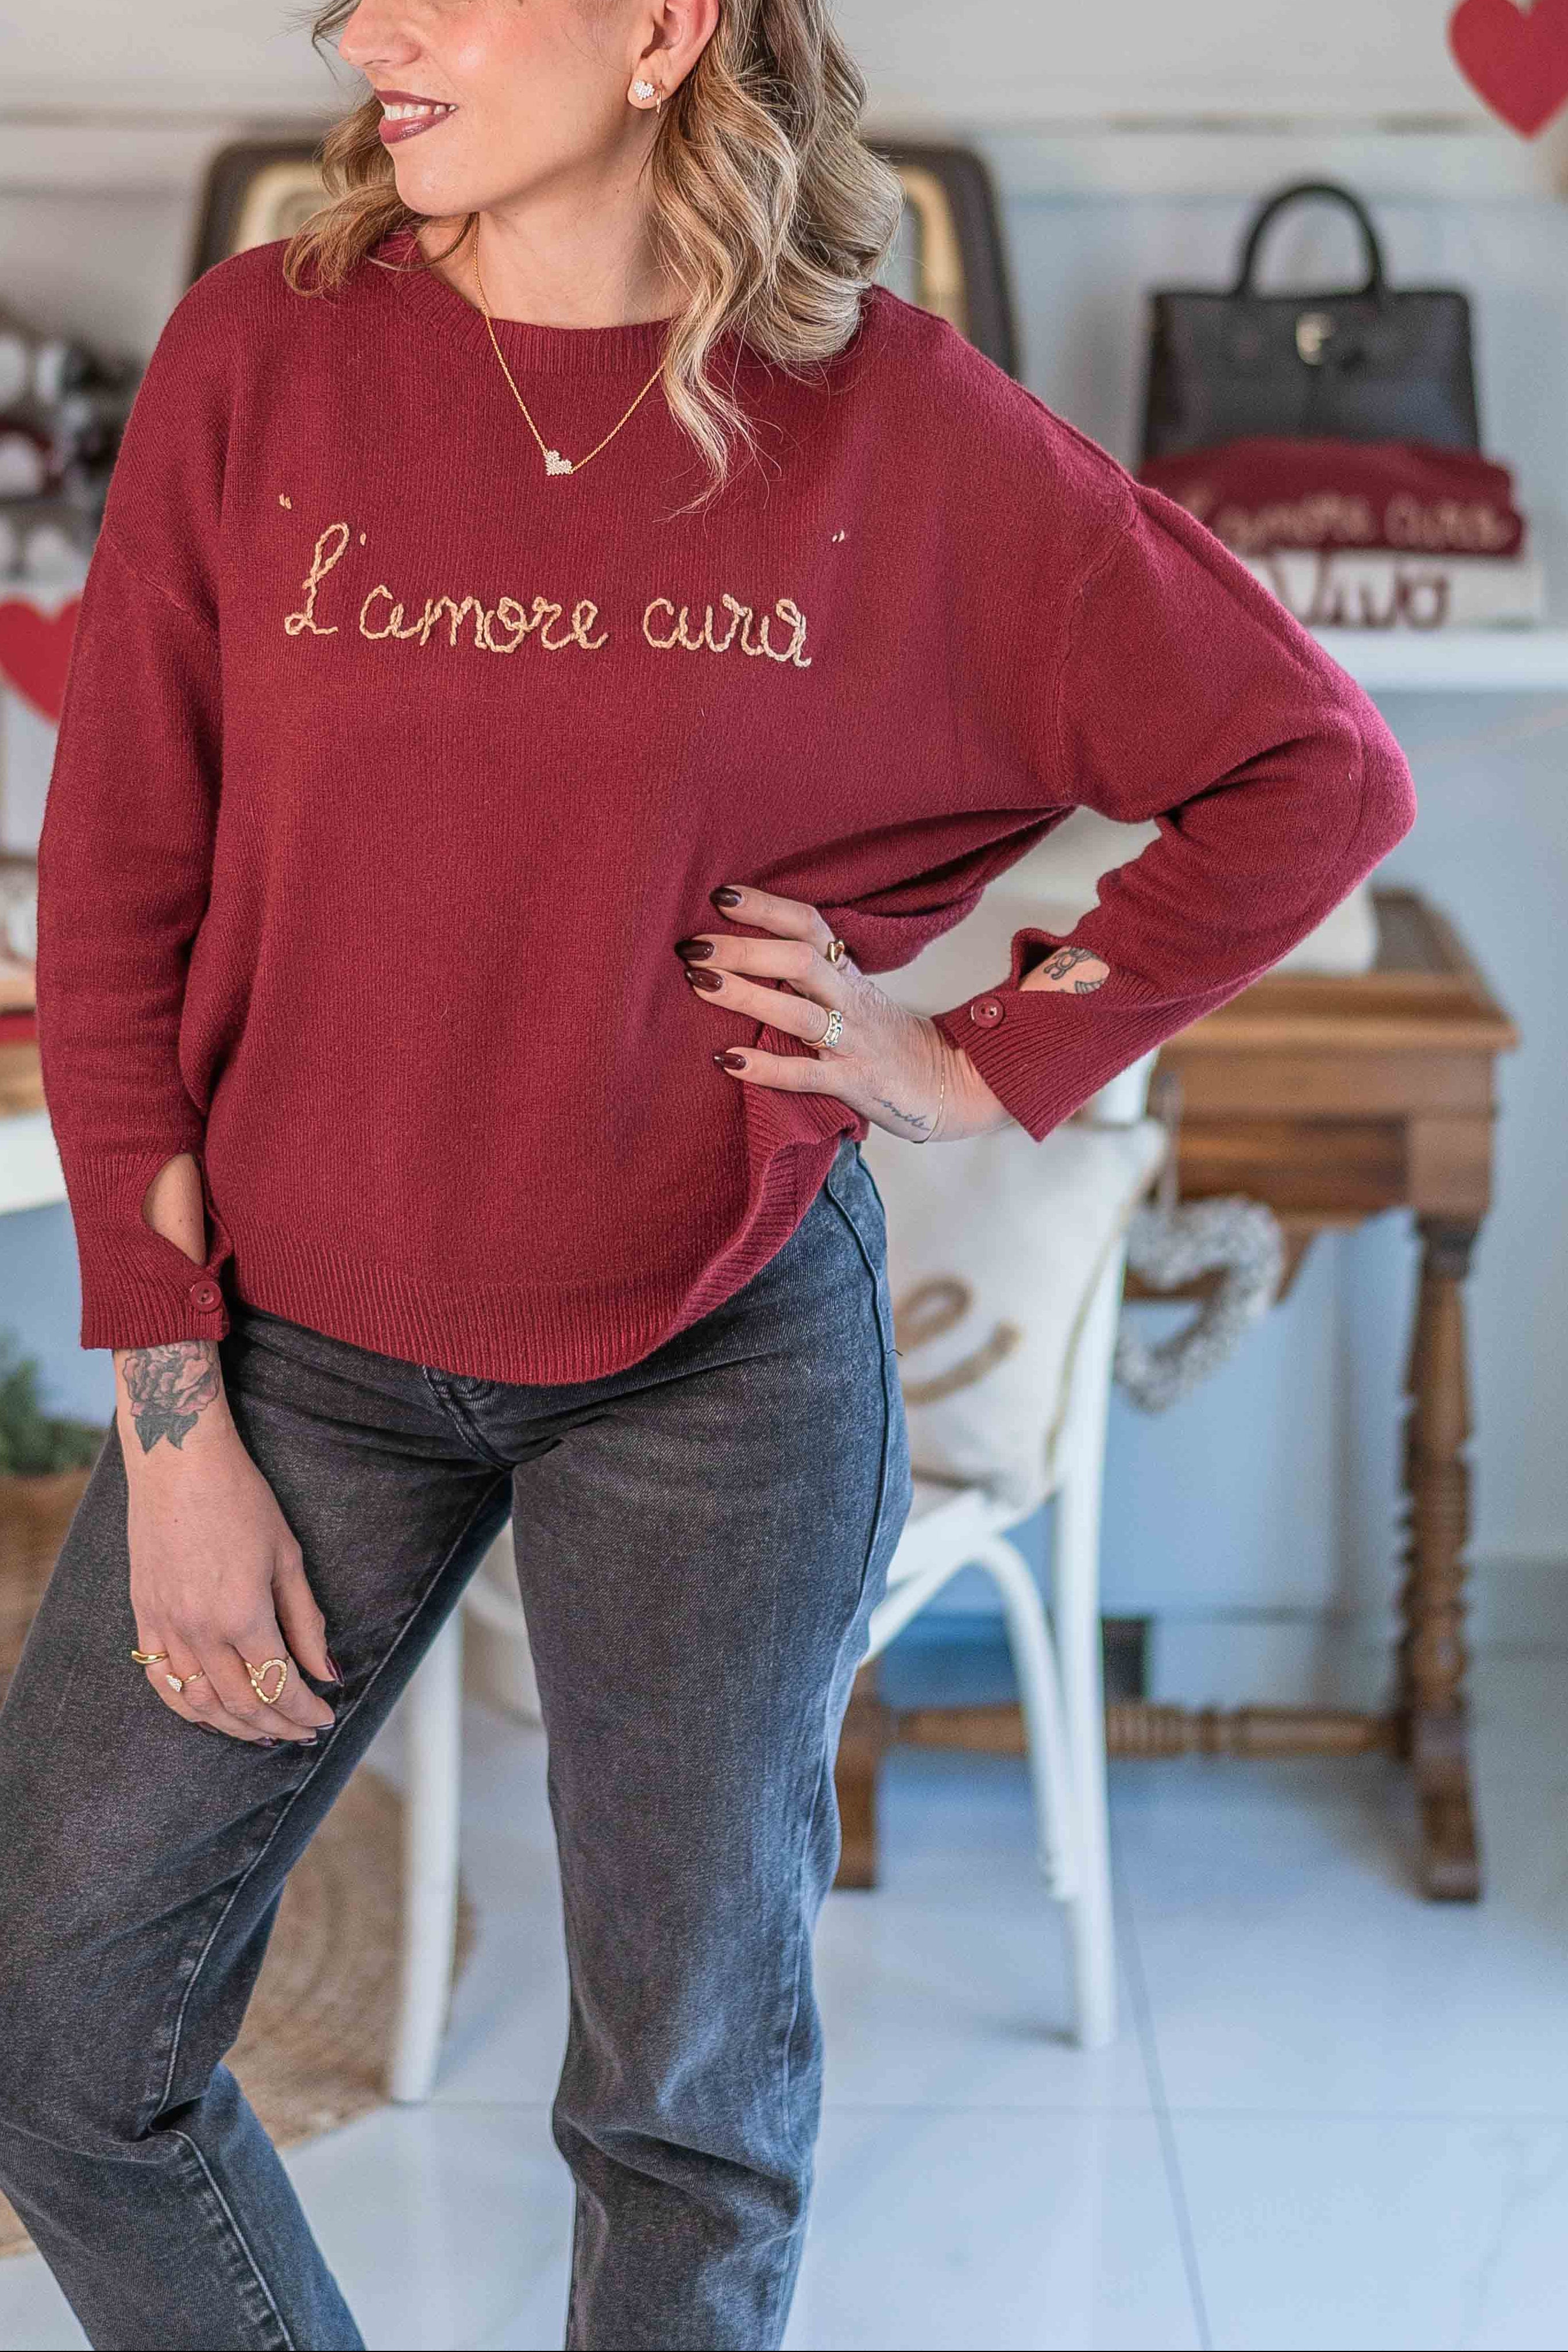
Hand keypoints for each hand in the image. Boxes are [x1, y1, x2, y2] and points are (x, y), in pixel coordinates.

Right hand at [118, 1340, 336, 1746]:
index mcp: (243, 1615)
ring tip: (264, 1731)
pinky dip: (187, 1705)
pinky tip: (209, 1711)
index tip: (325, 1716)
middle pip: (241, 1704)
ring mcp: (165, 1626)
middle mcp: (200, 1631)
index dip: (306, 1710)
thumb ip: (306, 1622)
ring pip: (200, 1702)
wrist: (178, 1462)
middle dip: (278, 1725)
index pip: (279, 1686)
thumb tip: (326, 1673)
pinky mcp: (143, 1615)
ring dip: (234, 1726)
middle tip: (303, 1731)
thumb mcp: (288, 1558)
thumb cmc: (241, 1499)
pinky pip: (160, 1679)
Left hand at [678, 884, 1012, 1144]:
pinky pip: (807, 1074)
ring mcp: (852, 1042)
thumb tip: (743, 952)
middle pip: (800, 960)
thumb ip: (810, 974)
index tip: (720, 895)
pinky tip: (727, 1059)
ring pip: (799, 1012)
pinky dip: (766, 1066)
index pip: (809, 925)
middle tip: (692, 946)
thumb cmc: (883, 1039)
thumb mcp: (851, 995)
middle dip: (744, 948)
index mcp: (847, 974)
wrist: (946, 1084)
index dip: (767, 906)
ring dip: (746, 995)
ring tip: (699, 983)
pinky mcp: (854, 1083)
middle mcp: (849, 1000)